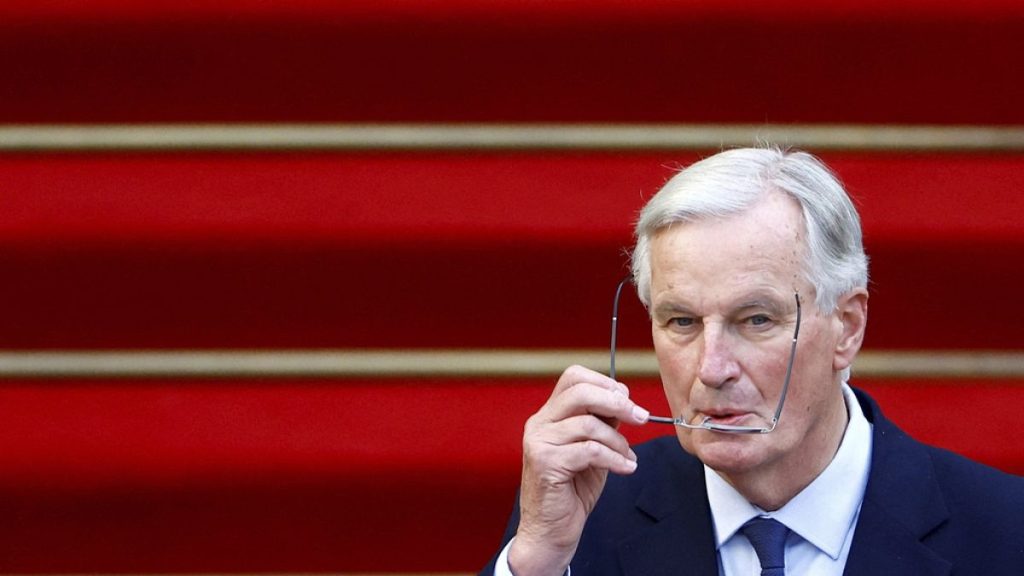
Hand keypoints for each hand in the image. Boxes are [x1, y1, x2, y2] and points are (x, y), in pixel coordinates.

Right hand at [508, 365, 649, 574]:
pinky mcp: (545, 463)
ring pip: (587, 423)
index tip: (627, 400)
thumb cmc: (571, 491)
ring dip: (618, 440)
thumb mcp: (592, 450)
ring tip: (628, 457)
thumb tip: (624, 403)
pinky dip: (615, 459)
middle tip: (640, 417)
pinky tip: (626, 469)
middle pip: (579, 391)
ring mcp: (539, 442)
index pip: (573, 377)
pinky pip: (589, 450)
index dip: (604, 383)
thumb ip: (602, 424)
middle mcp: (539, 424)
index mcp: (549, 416)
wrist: (550, 532)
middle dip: (617, 402)